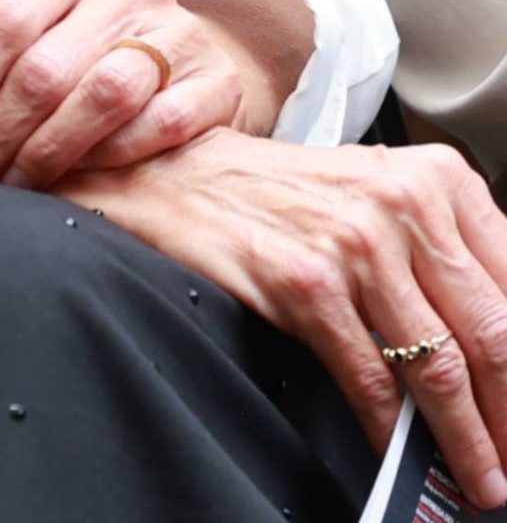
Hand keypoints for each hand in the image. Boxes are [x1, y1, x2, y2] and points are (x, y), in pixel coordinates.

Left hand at [0, 0, 249, 189]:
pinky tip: (84, 176)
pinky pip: (161, 124)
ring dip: (49, 152)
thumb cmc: (78, 36)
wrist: (176, 50)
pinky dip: (115, 156)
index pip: (6, 17)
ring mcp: (178, 30)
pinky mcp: (216, 78)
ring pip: (104, 96)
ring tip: (16, 187)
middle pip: (48, 67)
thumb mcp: (25, 8)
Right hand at [63, 129, 506, 515]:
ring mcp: (354, 242)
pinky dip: (392, 431)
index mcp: (436, 178)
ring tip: (481, 479)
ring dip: (467, 439)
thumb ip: (443, 255)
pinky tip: (400, 452)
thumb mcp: (379, 198)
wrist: (179, 174)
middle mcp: (402, 202)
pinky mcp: (306, 281)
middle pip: (491, 333)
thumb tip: (502, 345)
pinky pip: (371, 379)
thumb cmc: (284, 194)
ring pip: (438, 367)